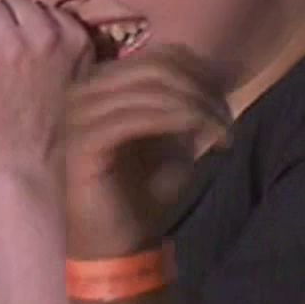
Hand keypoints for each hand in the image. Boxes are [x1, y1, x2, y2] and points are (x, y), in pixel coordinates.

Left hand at [0, 0, 93, 186]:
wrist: (33, 181)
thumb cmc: (55, 147)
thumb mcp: (76, 89)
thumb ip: (60, 57)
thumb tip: (26, 37)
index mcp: (79, 43)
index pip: (47, 10)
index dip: (27, 29)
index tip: (19, 51)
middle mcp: (50, 37)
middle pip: (15, 2)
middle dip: (1, 24)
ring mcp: (15, 46)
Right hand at [63, 46, 232, 260]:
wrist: (119, 247)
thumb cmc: (144, 194)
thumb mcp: (173, 138)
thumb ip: (186, 101)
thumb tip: (219, 70)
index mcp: (102, 84)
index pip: (160, 56)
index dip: (202, 75)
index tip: (226, 110)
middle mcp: (83, 90)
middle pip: (157, 67)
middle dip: (202, 92)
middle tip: (227, 124)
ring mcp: (78, 113)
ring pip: (150, 89)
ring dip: (197, 108)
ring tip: (222, 135)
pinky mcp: (83, 141)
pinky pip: (137, 116)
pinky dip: (179, 122)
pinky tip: (204, 141)